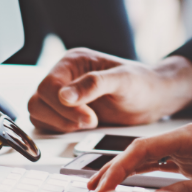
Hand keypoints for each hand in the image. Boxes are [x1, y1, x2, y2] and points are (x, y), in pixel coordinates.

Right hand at [28, 49, 191, 131]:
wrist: (153, 98)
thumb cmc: (142, 84)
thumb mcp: (122, 80)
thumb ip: (94, 85)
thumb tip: (64, 95)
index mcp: (73, 62)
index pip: (48, 85)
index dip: (63, 105)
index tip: (87, 116)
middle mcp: (64, 76)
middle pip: (38, 100)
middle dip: (62, 116)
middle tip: (90, 121)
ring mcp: (63, 94)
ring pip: (38, 113)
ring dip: (59, 124)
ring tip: (88, 123)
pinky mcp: (65, 112)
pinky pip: (46, 123)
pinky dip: (59, 129)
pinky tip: (82, 127)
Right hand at [90, 124, 191, 191]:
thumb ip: (191, 190)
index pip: (143, 148)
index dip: (117, 167)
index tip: (99, 188)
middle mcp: (187, 139)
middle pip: (139, 151)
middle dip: (112, 170)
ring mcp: (189, 150)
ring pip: (146, 159)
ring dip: (123, 174)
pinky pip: (159, 167)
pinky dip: (140, 177)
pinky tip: (128, 188)